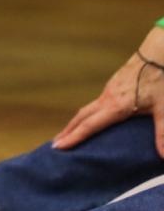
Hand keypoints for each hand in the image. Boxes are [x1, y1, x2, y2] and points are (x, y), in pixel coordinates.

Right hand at [52, 25, 163, 156]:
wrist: (158, 53)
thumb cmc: (160, 78)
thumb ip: (162, 132)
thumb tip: (163, 157)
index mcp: (116, 106)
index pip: (90, 125)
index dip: (74, 137)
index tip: (58, 147)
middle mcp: (107, 98)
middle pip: (81, 116)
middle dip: (68, 130)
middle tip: (56, 144)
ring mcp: (109, 90)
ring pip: (87, 108)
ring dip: (76, 121)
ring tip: (70, 132)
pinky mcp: (114, 84)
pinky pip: (96, 103)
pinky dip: (88, 113)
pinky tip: (94, 117)